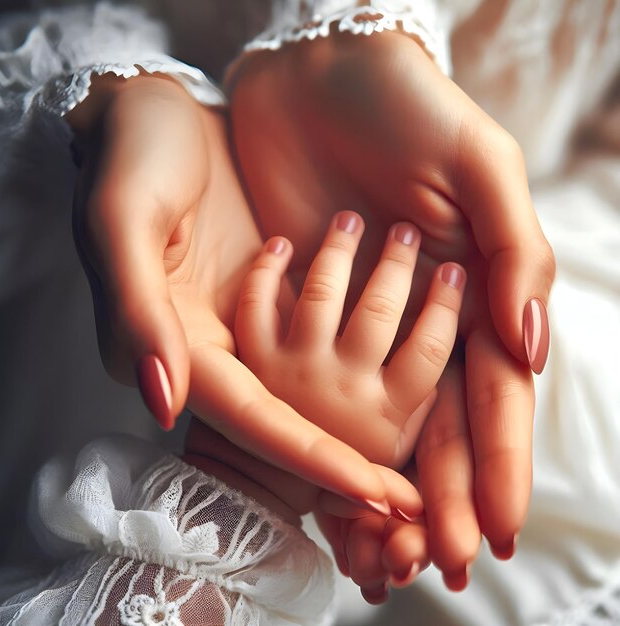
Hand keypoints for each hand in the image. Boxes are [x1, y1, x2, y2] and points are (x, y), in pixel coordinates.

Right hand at [69, 73, 393, 507]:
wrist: (152, 111)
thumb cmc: (131, 158)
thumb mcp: (119, 224)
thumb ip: (137, 314)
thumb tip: (164, 399)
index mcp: (184, 348)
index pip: (260, 423)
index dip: (318, 463)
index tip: (383, 498)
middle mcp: (221, 348)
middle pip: (295, 420)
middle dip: (355, 455)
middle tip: (420, 495)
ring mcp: (250, 319)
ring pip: (322, 365)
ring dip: (377, 370)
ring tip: (436, 367)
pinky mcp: (272, 285)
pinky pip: (326, 322)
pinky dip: (371, 326)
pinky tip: (415, 318)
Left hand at [229, 31, 554, 582]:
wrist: (318, 72)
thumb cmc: (409, 109)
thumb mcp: (478, 168)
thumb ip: (512, 253)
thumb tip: (528, 349)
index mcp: (469, 291)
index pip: (487, 393)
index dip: (494, 460)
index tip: (496, 527)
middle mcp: (413, 316)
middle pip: (432, 418)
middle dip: (441, 489)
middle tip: (445, 561)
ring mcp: (351, 315)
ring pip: (371, 412)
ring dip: (380, 474)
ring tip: (383, 540)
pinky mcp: (291, 302)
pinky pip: (304, 371)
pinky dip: (311, 419)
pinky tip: (317, 465)